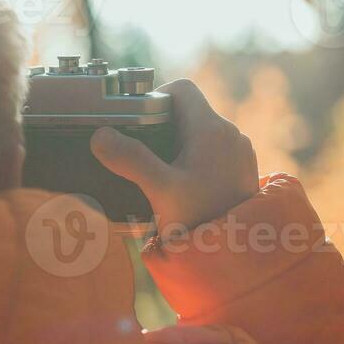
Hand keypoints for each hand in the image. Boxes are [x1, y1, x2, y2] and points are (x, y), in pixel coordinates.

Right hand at [90, 78, 257, 236]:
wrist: (241, 255)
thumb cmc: (204, 221)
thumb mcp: (161, 191)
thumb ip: (130, 160)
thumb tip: (100, 136)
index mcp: (212, 128)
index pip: (181, 89)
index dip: (156, 97)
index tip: (138, 121)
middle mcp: (231, 133)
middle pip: (189, 112)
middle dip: (163, 127)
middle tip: (142, 153)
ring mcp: (240, 152)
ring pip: (202, 133)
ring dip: (179, 146)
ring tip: (159, 174)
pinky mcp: (243, 170)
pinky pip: (214, 152)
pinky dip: (195, 161)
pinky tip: (182, 187)